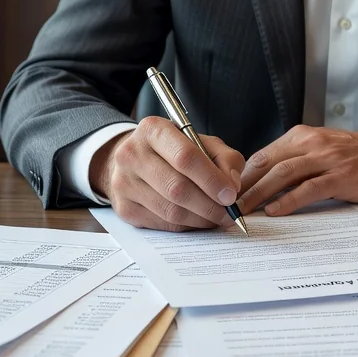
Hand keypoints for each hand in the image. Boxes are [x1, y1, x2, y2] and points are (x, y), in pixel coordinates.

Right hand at [91, 116, 244, 230]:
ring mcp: (124, 183)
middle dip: (209, 205)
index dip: (211, 179)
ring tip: (217, 217)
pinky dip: (186, 226)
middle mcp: (132, 154)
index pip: (185, 157)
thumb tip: (233, 185)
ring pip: (170, 211)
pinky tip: (198, 220)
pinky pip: (162, 223)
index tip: (231, 194)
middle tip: (229, 213)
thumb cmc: (174, 150)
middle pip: (177, 188)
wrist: (133, 160)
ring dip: (200, 219)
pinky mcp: (124, 208)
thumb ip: (224, 158)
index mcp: (153, 130)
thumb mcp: (201, 142)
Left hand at [237, 126, 357, 216]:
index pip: (263, 155)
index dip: (242, 176)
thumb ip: (296, 160)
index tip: (227, 194)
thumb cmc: (357, 156)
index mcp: (302, 136)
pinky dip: (288, 200)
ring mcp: (326, 158)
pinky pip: (308, 188)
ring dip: (259, 194)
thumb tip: (264, 183)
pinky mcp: (341, 175)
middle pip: (267, 164)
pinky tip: (275, 211)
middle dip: (244, 186)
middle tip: (226, 206)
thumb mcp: (321, 149)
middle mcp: (311, 142)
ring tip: (243, 211)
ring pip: (282, 174)